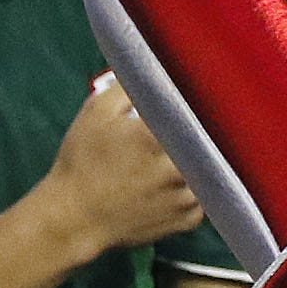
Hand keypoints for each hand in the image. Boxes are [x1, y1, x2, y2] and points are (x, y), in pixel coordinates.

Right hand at [36, 78, 199, 258]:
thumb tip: (154, 67)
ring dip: (204, 162)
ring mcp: (189, 198)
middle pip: (212, 144)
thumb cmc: (81, 161)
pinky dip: (197, 188)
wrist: (73, 217)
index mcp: (158, 138)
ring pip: (212, 171)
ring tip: (190, 153)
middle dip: (207, 134)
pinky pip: (206, 197)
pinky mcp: (190, 220)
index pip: (199, 114)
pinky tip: (181, 180)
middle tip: (202, 125)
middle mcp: (181, 169)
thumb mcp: (96, 113)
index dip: (206, 105)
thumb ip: (127, 86)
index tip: (212, 97)